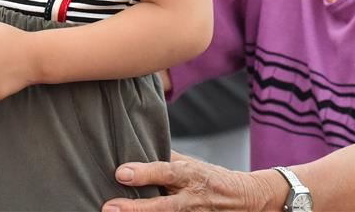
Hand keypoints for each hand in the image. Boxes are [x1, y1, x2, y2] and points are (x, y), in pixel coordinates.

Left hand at [102, 152, 274, 211]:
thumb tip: (140, 148)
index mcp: (190, 175)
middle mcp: (191, 199)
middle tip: (109, 207)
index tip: (120, 173)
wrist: (245, 199)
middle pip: (161, 206)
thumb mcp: (192, 163)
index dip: (144, 173)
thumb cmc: (212, 178)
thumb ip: (167, 159)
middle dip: (134, 209)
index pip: (165, 172)